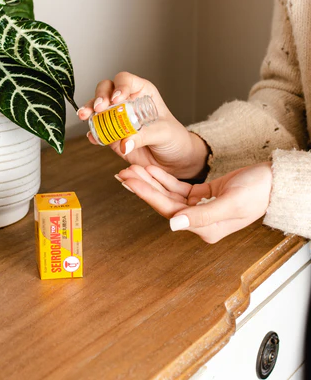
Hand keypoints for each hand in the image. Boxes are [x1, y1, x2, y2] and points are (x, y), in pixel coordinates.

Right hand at [78, 71, 208, 178]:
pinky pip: (98, 132)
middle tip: (98, 108)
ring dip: (89, 112)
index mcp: (142, 93)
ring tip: (86, 118)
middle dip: (99, 97)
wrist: (173, 160)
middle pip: (106, 90)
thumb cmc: (174, 138)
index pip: (125, 81)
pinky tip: (93, 137)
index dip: (119, 87)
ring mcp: (117, 119)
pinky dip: (93, 133)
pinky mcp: (112, 136)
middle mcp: (127, 102)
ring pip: (97, 109)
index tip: (116, 99)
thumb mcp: (163, 133)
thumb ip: (143, 136)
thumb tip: (124, 143)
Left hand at [117, 162, 272, 243]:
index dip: (147, 195)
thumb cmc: (257, 192)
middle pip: (163, 202)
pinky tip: (151, 170)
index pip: (168, 211)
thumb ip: (202, 216)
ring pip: (168, 194)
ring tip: (133, 169)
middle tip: (124, 174)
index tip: (130, 181)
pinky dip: (164, 178)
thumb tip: (174, 224)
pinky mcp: (201, 196)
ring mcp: (198, 208)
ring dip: (151, 181)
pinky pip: (177, 187)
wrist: (273, 182)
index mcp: (204, 228)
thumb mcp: (231, 204)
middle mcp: (198, 221)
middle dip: (143, 187)